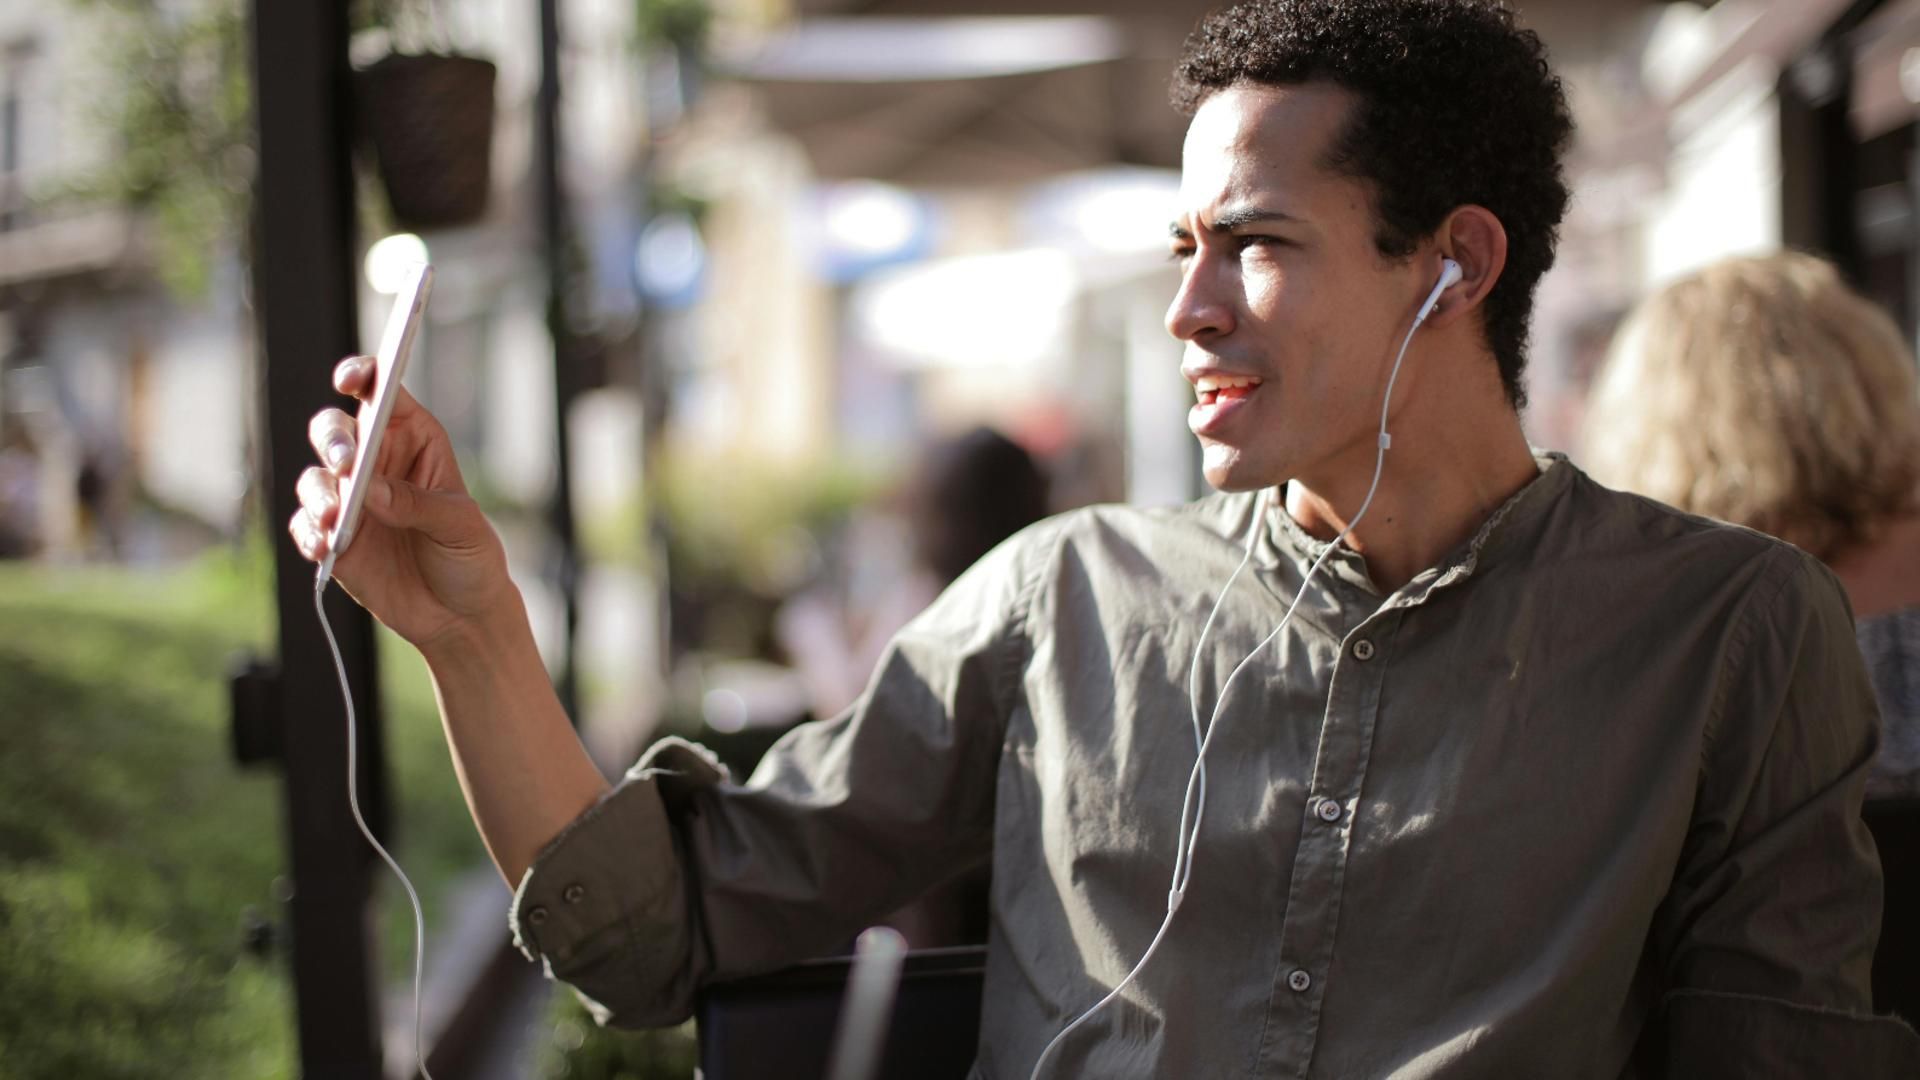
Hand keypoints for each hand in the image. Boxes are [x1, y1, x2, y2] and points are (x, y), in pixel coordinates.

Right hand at [289, 354, 516, 652]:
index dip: (363, 376)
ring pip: (315, 479)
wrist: (459, 617)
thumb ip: (417, 505)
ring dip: (320, 495)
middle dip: (335, 442)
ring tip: (338, 520)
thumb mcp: (460, 527)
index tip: (351, 379)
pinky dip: (310, 533)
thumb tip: (369, 491)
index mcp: (414, 441)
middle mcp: (376, 464)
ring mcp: (350, 501)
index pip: (382, 395)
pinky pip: (305, 526)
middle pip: (336, 432)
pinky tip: (325, 547)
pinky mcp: (332, 538)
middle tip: (348, 465)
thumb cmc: (471, 559)